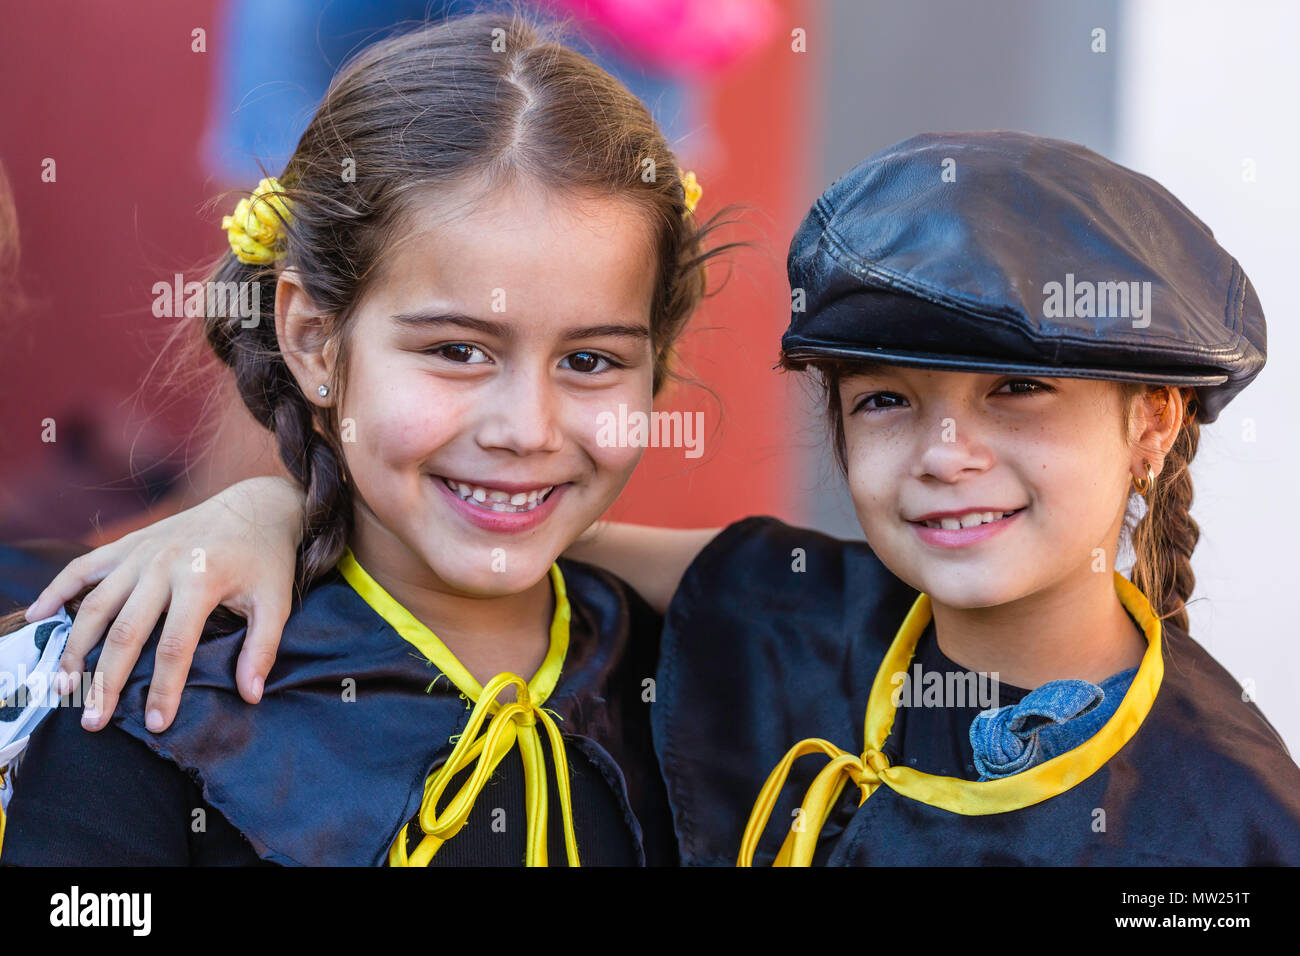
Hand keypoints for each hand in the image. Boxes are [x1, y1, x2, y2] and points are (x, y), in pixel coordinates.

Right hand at [24, 476, 305, 732]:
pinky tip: (37, 616)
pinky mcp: (129, 543)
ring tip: (64, 685)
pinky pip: (83, 567)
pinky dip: (57, 590)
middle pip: (125, 632)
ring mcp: (141, 552)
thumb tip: (251, 696)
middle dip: (106, 681)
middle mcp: (164, 564)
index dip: (164, 688)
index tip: (157, 724)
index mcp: (201, 579)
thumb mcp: (276, 602)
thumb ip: (263, 649)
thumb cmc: (267, 559)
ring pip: (95, 604)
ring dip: (75, 647)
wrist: (256, 505)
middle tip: (93, 721)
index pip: (174, 646)